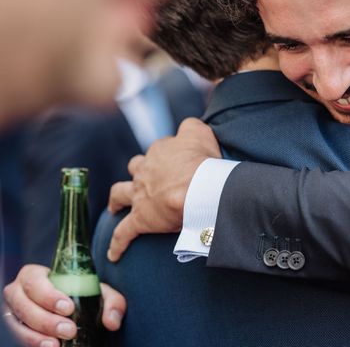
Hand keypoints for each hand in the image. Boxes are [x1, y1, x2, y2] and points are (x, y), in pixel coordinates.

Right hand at [3, 265, 125, 346]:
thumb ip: (111, 302)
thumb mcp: (99, 292)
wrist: (72, 308)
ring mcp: (14, 313)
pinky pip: (20, 337)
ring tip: (57, 344)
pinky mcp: (16, 329)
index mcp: (35, 275)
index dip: (48, 295)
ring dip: (37, 335)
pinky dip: (33, 343)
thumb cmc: (82, 294)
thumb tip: (112, 322)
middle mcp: (19, 292)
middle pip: (24, 304)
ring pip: (19, 324)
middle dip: (46, 319)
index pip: (34, 281)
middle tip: (69, 330)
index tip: (68, 308)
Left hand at [107, 117, 220, 261]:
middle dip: (139, 171)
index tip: (180, 162)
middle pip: (136, 167)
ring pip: (120, 193)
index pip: (160, 149)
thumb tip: (186, 127)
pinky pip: (124, 233)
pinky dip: (118, 243)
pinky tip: (113, 254)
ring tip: (115, 206)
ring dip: (117, 200)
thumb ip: (190, 126)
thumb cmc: (203, 160)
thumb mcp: (200, 132)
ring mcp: (140, 194)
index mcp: (160, 150)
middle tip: (147, 179)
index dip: (169, 155)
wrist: (198, 187)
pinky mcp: (141, 219)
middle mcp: (145, 170)